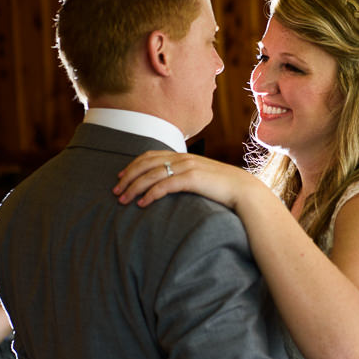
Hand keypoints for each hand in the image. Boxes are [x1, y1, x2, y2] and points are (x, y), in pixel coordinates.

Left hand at [114, 150, 255, 210]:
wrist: (243, 190)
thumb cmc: (222, 187)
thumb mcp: (200, 177)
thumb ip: (185, 176)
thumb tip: (171, 184)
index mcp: (183, 156)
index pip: (150, 156)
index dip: (132, 165)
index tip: (120, 176)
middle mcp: (182, 158)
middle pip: (146, 164)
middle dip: (128, 177)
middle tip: (115, 190)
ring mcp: (187, 167)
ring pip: (151, 175)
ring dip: (134, 187)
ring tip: (123, 200)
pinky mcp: (191, 179)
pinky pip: (164, 186)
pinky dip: (150, 194)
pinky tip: (142, 203)